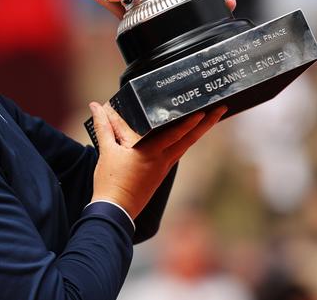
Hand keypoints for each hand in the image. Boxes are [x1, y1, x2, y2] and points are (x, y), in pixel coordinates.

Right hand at [88, 102, 227, 219]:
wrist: (115, 211)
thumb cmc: (110, 182)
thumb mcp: (106, 150)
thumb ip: (103, 126)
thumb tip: (95, 106)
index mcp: (151, 152)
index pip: (176, 133)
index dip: (191, 120)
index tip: (205, 108)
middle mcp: (162, 160)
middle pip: (189, 138)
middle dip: (206, 123)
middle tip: (221, 109)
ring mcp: (163, 168)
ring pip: (185, 146)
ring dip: (197, 132)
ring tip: (208, 119)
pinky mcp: (160, 174)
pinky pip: (176, 154)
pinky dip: (183, 143)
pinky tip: (184, 138)